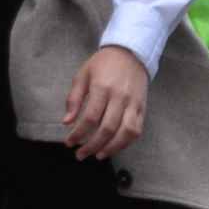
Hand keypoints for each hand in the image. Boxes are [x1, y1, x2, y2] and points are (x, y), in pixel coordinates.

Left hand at [62, 46, 148, 160]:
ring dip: (111, 148)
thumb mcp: (83, 75)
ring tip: (98, 155)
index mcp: (102, 87)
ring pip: (125, 133)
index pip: (90, 117)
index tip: (69, 143)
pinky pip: (136, 130)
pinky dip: (125, 143)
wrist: (131, 52)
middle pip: (107, 128)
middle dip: (92, 146)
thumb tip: (66, 122)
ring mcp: (133, 103)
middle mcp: (120, 97)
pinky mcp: (142, 108)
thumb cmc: (103, 64)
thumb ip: (74, 98)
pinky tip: (114, 147)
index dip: (78, 134)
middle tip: (80, 154)